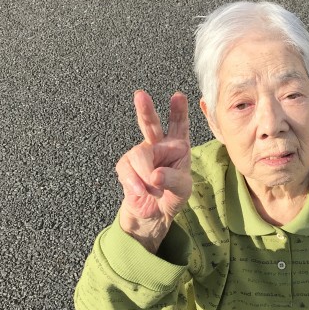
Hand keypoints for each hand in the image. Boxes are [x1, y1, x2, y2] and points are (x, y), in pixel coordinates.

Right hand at [116, 91, 191, 252]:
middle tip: (140, 95)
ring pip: (139, 155)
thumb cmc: (173, 196)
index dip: (179, 111)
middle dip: (145, 110)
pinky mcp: (126, 165)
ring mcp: (140, 154)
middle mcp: (158, 145)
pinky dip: (135, 183)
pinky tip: (141, 191)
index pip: (179, 126)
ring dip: (147, 175)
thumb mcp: (182, 190)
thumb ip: (172, 180)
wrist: (153, 214)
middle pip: (150, 124)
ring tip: (154, 189)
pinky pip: (127, 170)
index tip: (178, 96)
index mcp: (178, 146)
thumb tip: (154, 175)